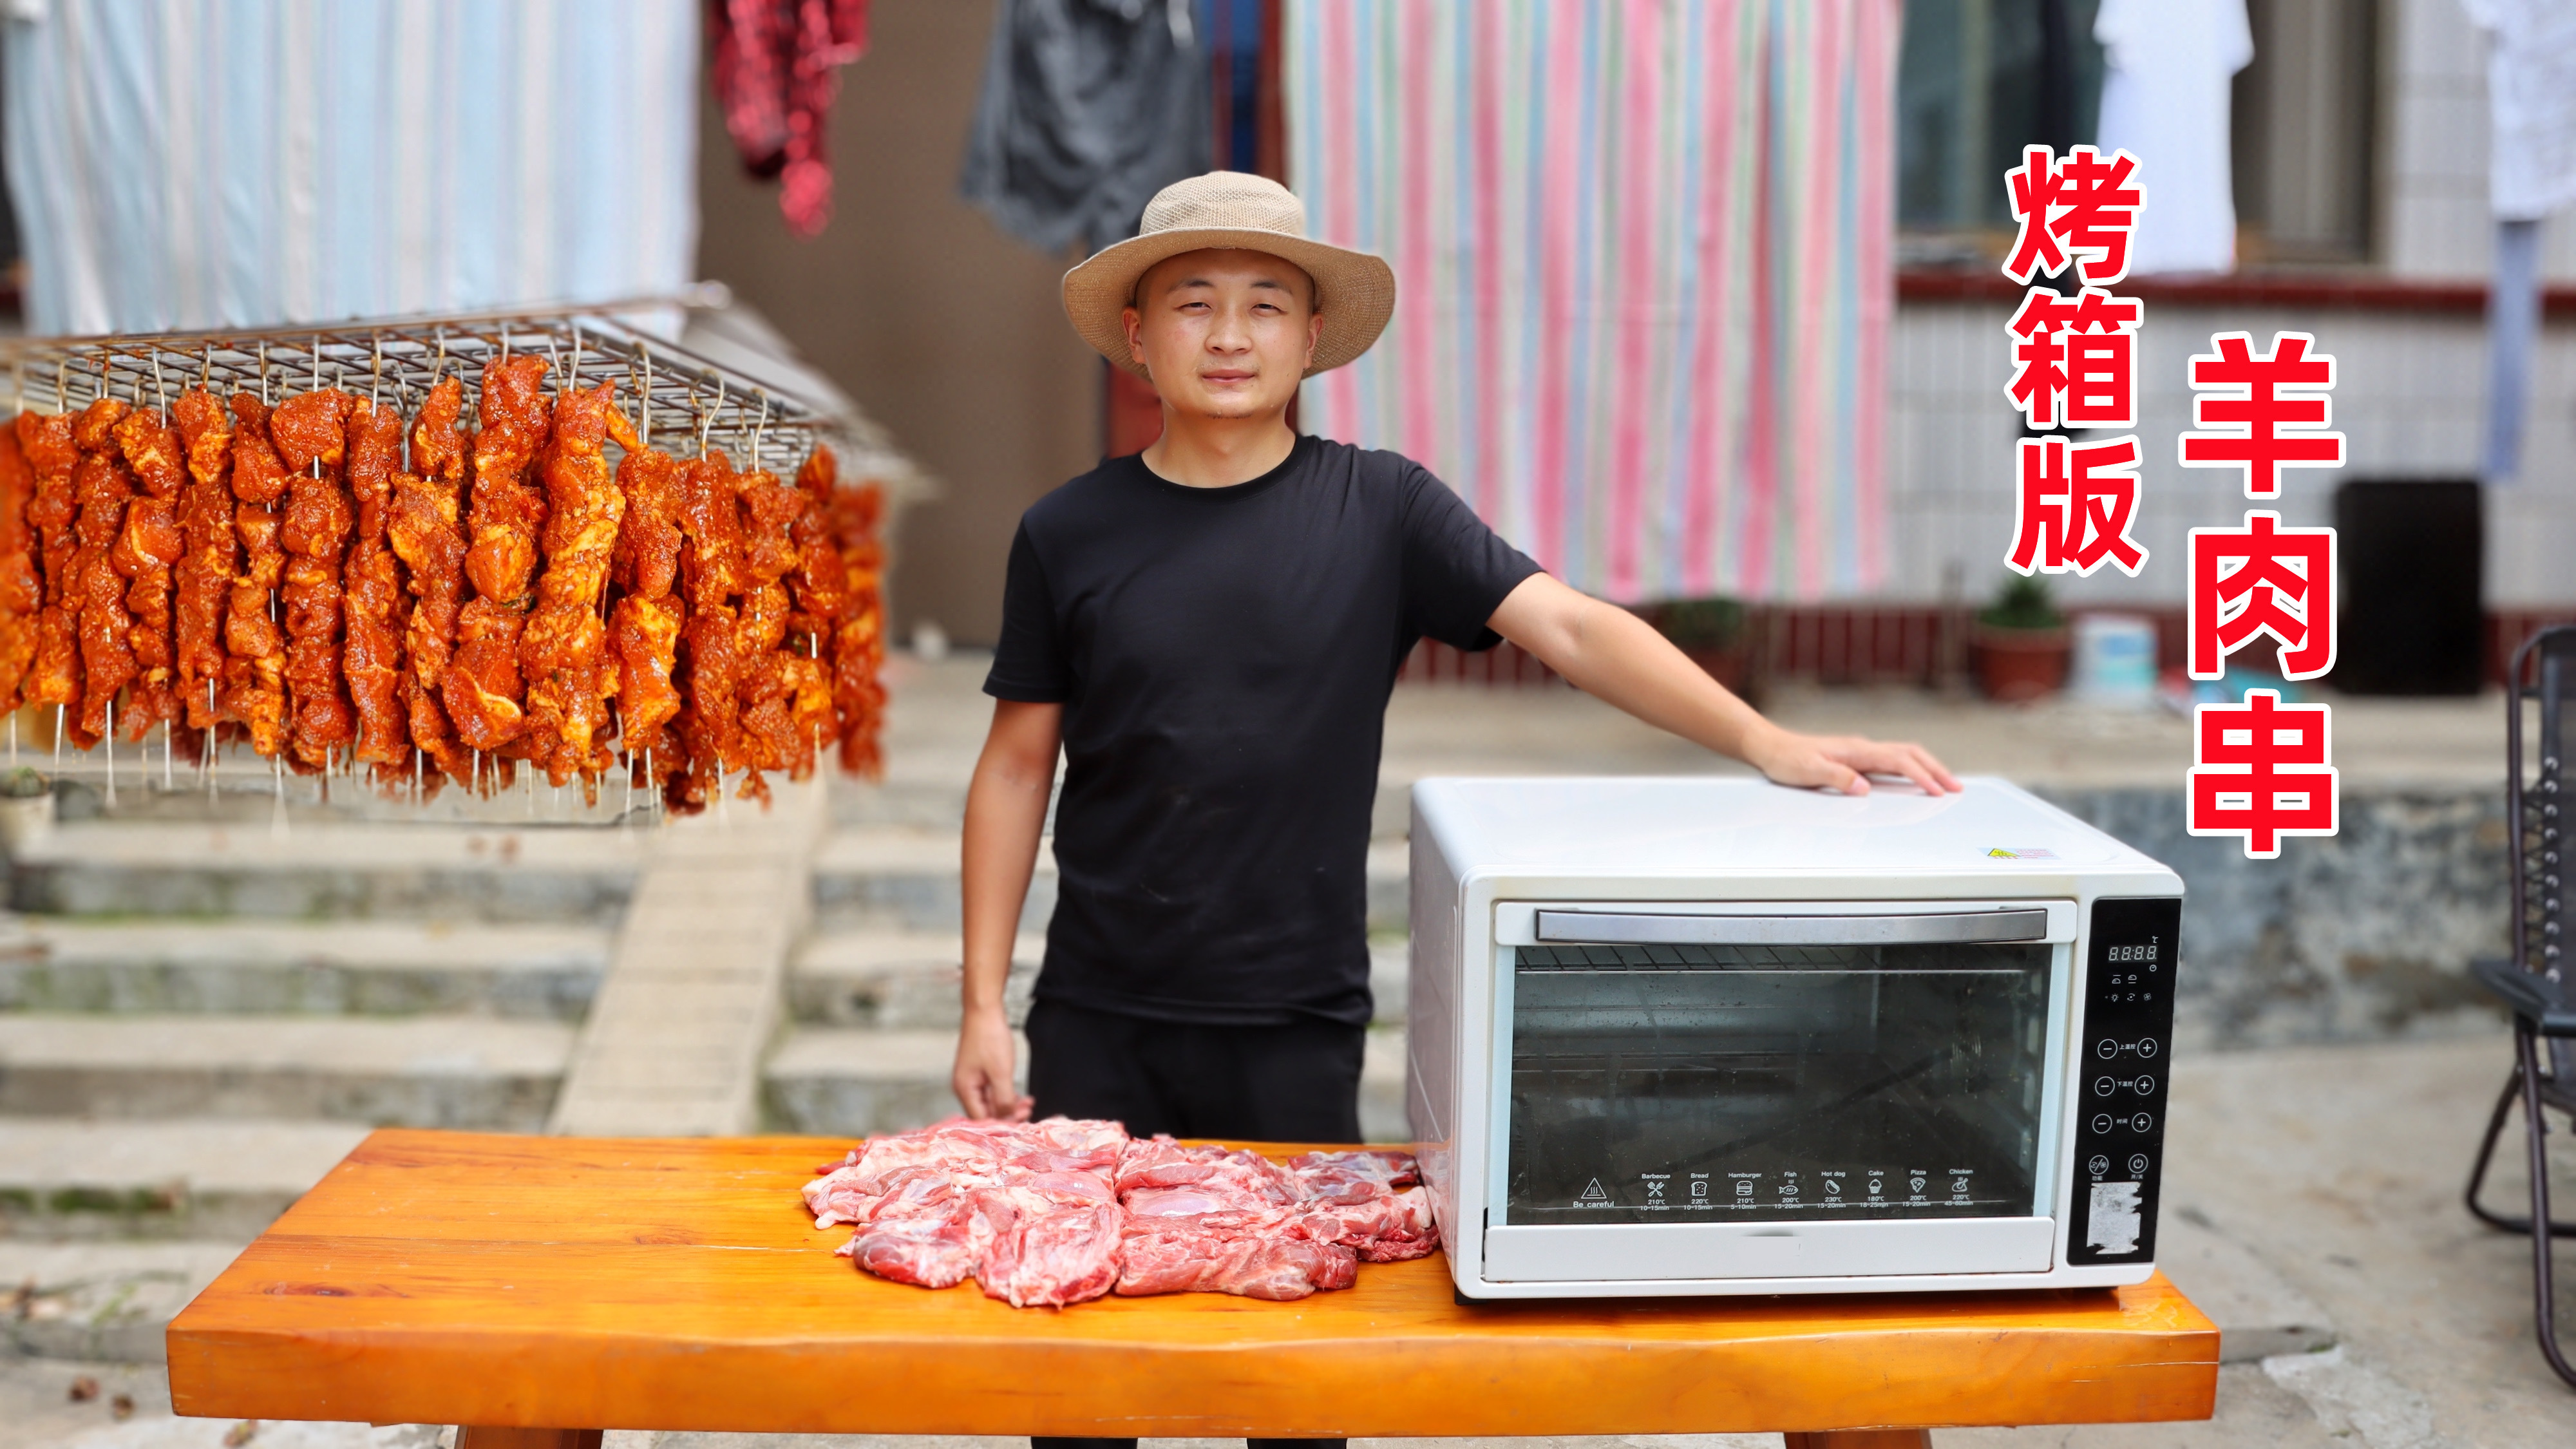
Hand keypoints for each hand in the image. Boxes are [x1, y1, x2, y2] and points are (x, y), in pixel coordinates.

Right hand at [951, 1007, 1029, 1121]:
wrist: (984, 1010)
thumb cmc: (990, 1038)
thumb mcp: (1001, 1072)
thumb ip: (1003, 1098)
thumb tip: (1006, 1118)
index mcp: (965, 1089)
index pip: (981, 1118)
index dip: (1001, 1122)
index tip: (1021, 1119)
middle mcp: (965, 1086)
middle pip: (985, 1111)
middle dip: (1008, 1113)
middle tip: (1028, 1111)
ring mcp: (971, 1078)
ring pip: (991, 1101)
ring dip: (1009, 1103)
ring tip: (1029, 1103)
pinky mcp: (979, 1071)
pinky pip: (992, 1090)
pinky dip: (1006, 1093)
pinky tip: (1021, 1095)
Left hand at [1744, 725, 1962, 796]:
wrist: (1770, 747)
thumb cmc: (1786, 759)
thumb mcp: (1808, 772)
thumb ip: (1837, 779)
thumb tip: (1864, 788)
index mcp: (1856, 750)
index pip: (1897, 761)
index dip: (1920, 776)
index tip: (1936, 791)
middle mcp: (1862, 748)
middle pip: (1910, 754)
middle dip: (1935, 770)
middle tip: (1956, 788)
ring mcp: (1861, 752)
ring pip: (1904, 754)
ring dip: (1927, 767)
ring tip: (1945, 783)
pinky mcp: (1857, 758)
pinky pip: (1892, 760)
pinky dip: (1912, 768)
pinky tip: (1916, 778)